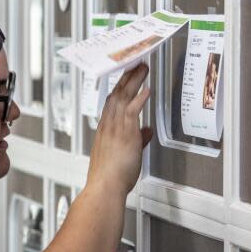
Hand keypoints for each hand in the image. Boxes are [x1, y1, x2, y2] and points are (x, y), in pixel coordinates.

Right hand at [87, 63, 152, 195]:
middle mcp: (108, 126)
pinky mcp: (124, 133)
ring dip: (134, 81)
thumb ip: (138, 140)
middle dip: (127, 78)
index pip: (112, 103)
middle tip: (135, 64)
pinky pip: (132, 110)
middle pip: (116, 94)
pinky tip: (146, 89)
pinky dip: (139, 98)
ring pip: (123, 98)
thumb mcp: (126, 154)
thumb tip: (146, 132)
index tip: (125, 78)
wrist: (104, 187)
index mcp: (105, 130)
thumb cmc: (109, 177)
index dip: (119, 88)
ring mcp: (115, 128)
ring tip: (142, 68)